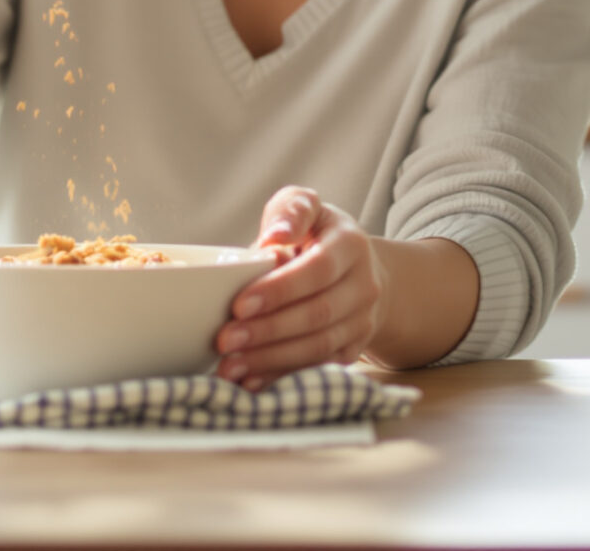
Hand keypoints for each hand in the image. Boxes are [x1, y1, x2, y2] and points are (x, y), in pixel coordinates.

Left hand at [213, 187, 384, 390]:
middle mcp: (364, 286)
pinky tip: (251, 382)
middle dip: (268, 330)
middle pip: (318, 314)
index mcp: (351, 245)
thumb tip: (275, 236)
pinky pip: (319, 367)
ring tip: (230, 366)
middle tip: (225, 340)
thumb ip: (290, 212)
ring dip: (272, 360)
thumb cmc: (318, 235)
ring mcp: (362, 321)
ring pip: (320, 346)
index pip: (317, 270)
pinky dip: (283, 377)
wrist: (359, 272)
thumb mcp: (307, 208)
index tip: (239, 304)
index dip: (279, 290)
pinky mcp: (353, 349)